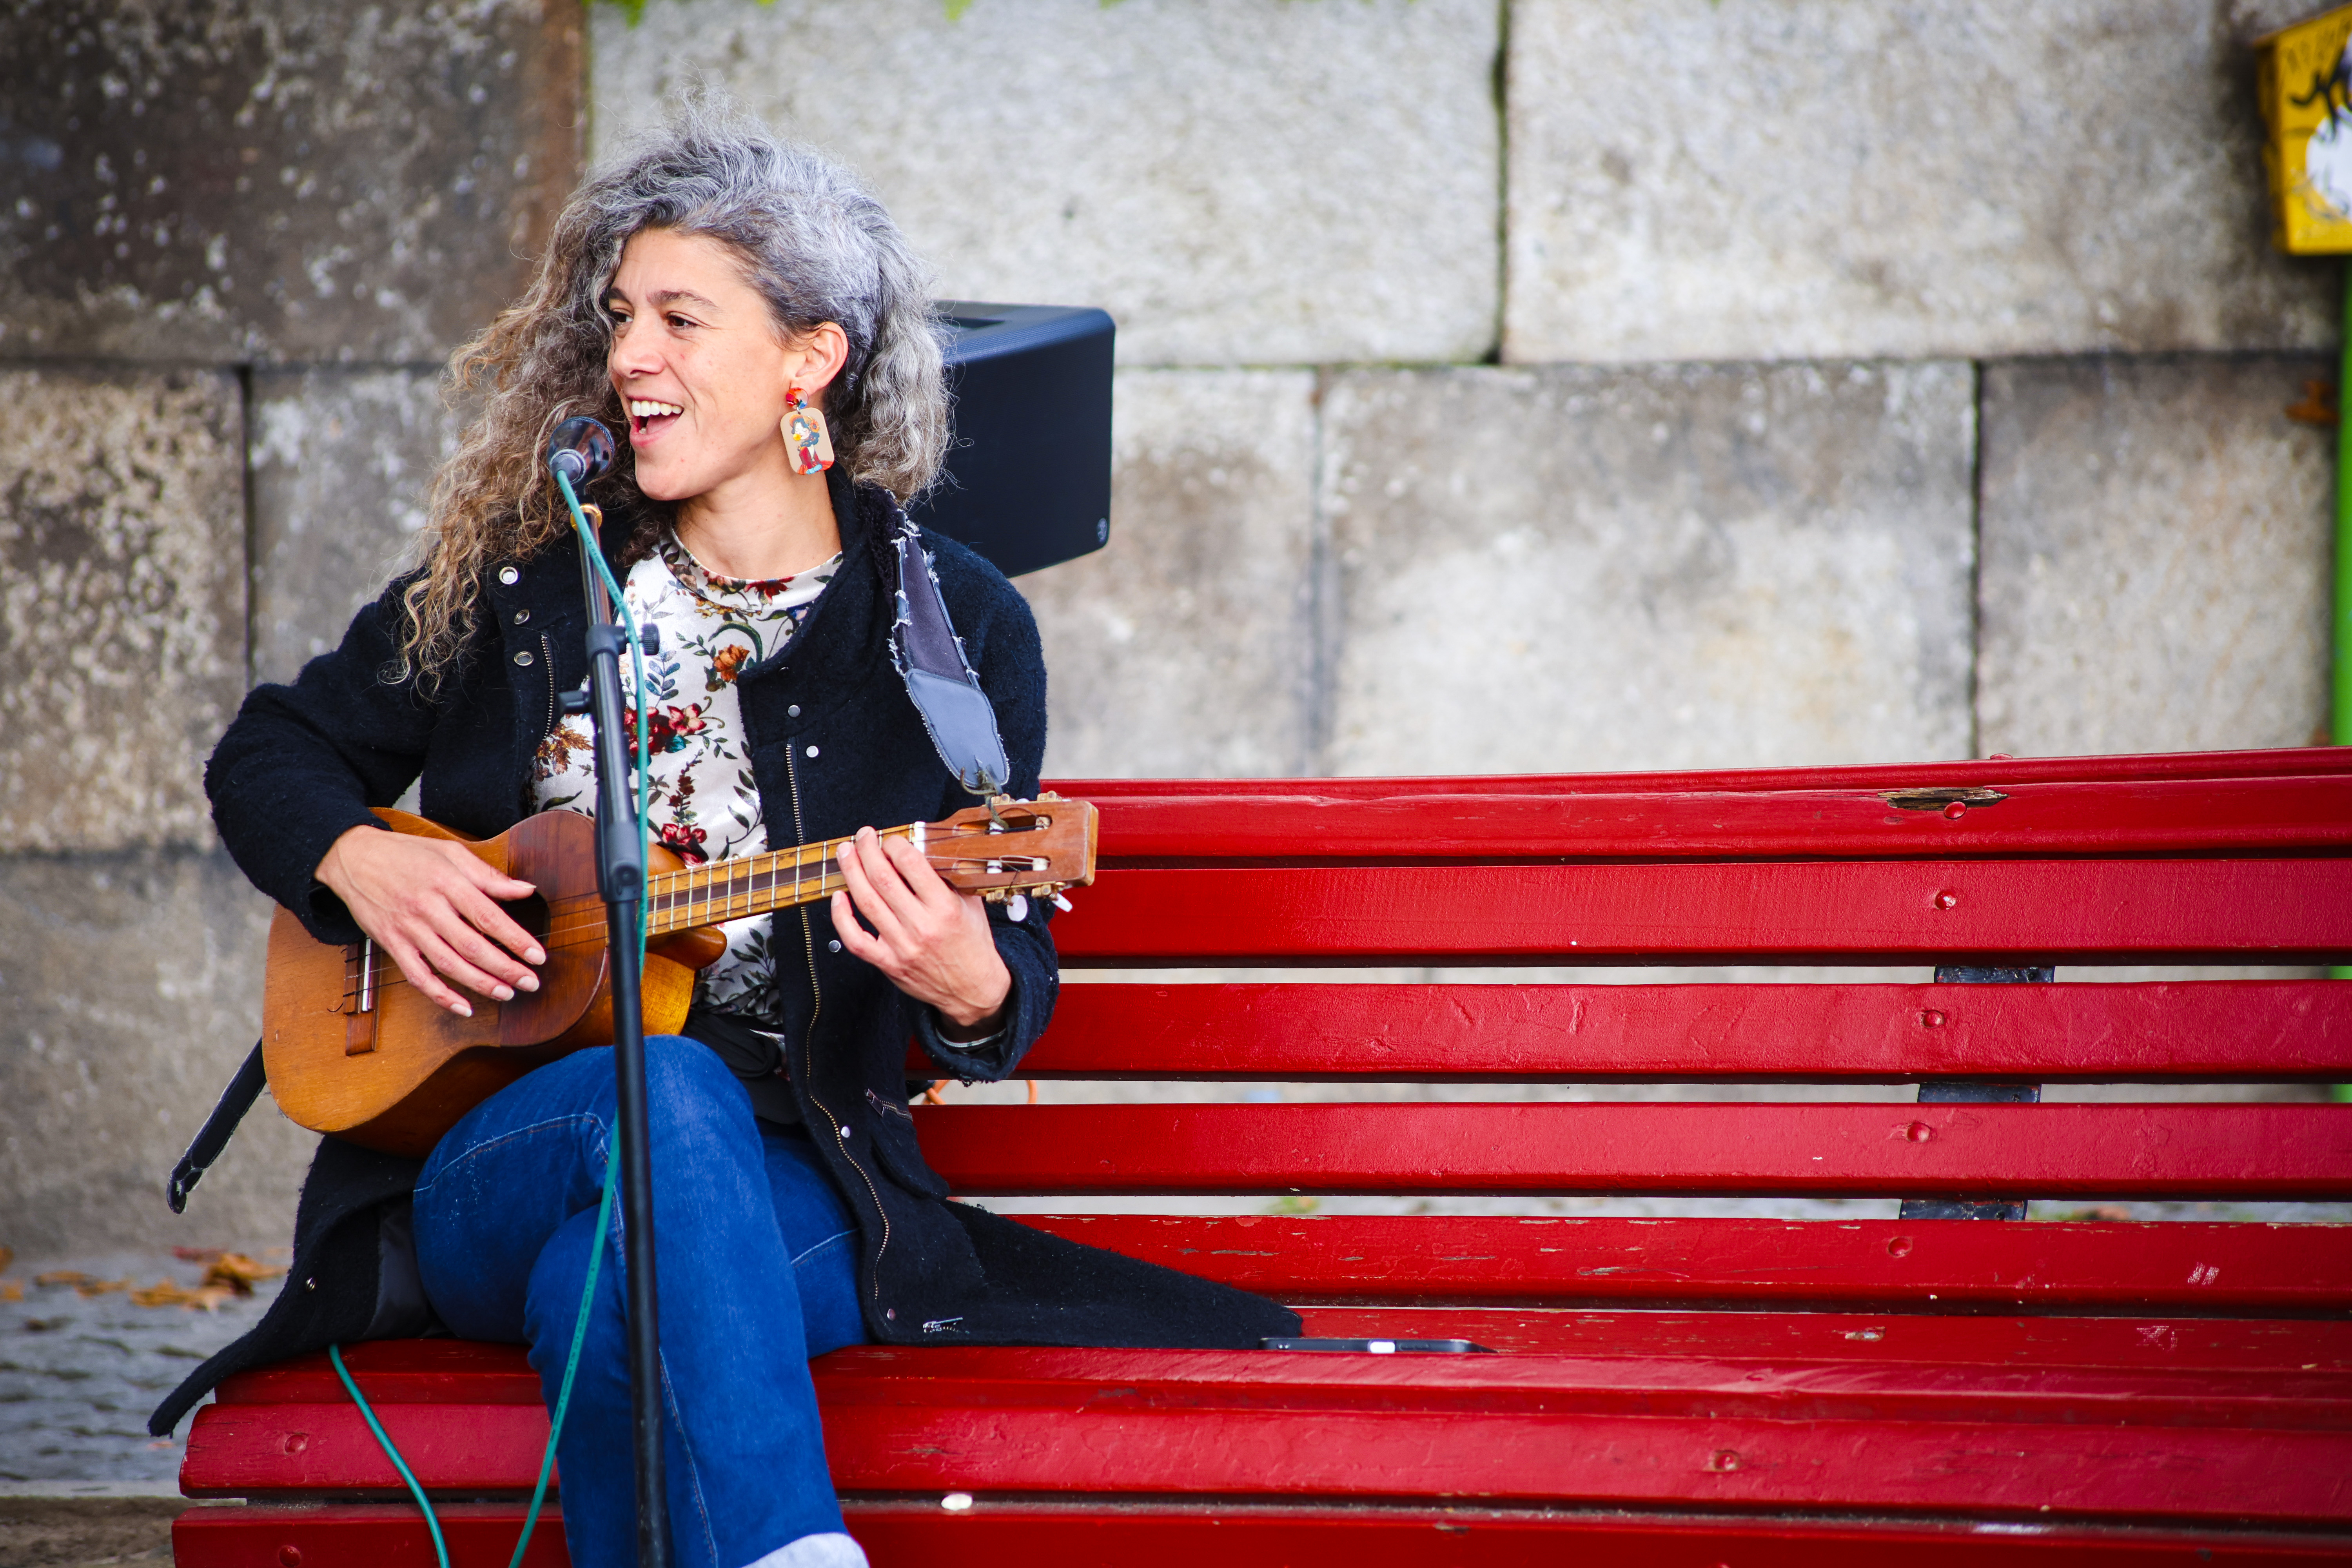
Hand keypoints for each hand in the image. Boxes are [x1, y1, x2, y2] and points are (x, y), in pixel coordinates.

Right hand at [315, 826, 545, 1017]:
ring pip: (448, 965)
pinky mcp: (391, 944)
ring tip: (506, 994)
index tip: (538, 956)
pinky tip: (463, 1006)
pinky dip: (440, 996)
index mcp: (447, 882)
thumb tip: (526, 889)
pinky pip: (417, 976)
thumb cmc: (407, 853)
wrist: (354, 857)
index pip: (489, 917)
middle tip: (530, 982)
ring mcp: (408, 929)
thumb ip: (489, 875)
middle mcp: (428, 908)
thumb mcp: (451, 852)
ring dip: (480, 984)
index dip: (516, 940)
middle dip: (505, 969)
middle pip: (472, 946)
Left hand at [832, 826, 1010, 1033]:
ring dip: (851, 872)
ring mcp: (902, 946)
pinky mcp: (888, 963)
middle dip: (867, 850)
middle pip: (882, 878)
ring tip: (845, 853)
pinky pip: (855, 939)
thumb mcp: (971, 905)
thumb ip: (950, 878)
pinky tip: (839, 896)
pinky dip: (842, 917)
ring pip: (866, 902)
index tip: (891, 839)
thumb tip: (921, 850)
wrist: (974, 991)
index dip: (894, 844)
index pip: (911, 864)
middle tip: (863, 836)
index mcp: (945, 908)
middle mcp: (922, 926)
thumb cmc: (973, 945)